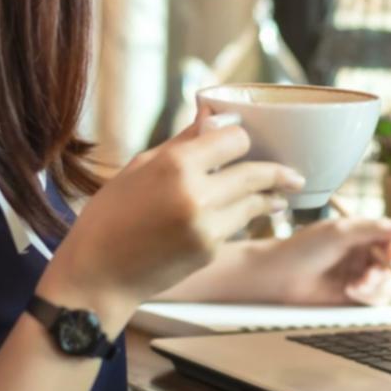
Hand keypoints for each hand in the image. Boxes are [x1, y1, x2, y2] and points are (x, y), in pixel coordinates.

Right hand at [48, 114, 304, 318]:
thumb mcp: (140, 166)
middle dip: (276, 172)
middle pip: (256, 172)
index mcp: (176, 164)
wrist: (97, 275)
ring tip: (280, 197)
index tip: (245, 142)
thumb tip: (213, 116)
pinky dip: (241, 221)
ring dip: (268, 198)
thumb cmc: (111, 216)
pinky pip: (236, 227)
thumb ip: (183, 141)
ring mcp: (207, 227)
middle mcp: (196, 194)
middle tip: (293, 175)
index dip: (241, 138)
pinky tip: (245, 217)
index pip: (235, 139)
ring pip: (254, 203)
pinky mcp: (210, 253)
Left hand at [259, 217, 390, 305]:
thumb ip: (378, 228)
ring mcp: (362, 274)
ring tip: (355, 285)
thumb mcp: (342, 232)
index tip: (389, 254)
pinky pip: (378, 299)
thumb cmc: (305, 247)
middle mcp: (366, 252)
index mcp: (364, 232)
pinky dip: (369, 297)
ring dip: (377, 286)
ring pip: (390, 283)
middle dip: (387, 270)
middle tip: (369, 274)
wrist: (280, 275)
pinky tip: (349, 291)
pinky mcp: (356, 295)